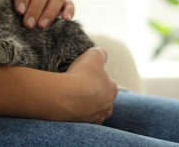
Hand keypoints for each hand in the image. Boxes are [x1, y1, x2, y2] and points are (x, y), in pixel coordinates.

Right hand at [0, 47, 117, 124]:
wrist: (65, 97)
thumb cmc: (81, 75)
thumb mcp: (93, 55)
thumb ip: (100, 53)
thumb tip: (102, 54)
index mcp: (113, 89)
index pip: (108, 81)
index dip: (96, 76)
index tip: (84, 74)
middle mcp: (107, 106)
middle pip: (101, 97)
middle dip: (91, 92)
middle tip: (77, 85)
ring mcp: (95, 118)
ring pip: (91, 110)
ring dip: (84, 104)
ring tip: (71, 96)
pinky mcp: (82, 126)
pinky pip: (80, 119)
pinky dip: (75, 113)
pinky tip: (66, 105)